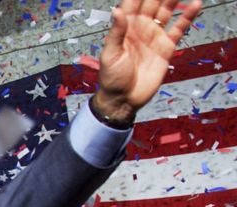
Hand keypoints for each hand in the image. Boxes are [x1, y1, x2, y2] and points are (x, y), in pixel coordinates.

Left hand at [93, 0, 201, 125]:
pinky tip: (195, 5)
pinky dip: (187, 17)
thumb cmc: (112, 78)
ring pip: (166, 12)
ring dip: (172, 0)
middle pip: (151, 4)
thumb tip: (117, 10)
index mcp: (125, 28)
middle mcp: (140, 29)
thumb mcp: (110, 55)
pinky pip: (178, 29)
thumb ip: (116, 33)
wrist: (124, 99)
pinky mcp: (166, 48)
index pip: (132, 4)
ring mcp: (154, 37)